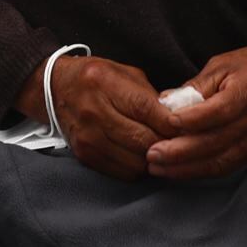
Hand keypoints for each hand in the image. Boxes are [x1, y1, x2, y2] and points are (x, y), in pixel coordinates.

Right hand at [21, 54, 180, 180]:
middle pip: (144, 140)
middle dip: (169, 144)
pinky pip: (122, 172)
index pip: (148, 110)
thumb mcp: (126, 74)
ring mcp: (88, 138)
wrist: (56, 90)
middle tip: (183, 142)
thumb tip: (179, 119)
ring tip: (164, 150)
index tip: (189, 126)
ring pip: (136, 161)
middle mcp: (95, 113)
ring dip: (154, 159)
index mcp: (107, 84)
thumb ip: (151, 96)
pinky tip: (144, 156)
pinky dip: (138, 168)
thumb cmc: (98, 78)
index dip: (173, 123)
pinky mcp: (85, 155)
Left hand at [146, 44, 246, 180]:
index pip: (217, 111)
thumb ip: (195, 86)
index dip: (191, 120)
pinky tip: (178, 171)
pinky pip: (224, 168)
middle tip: (152, 153)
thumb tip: (165, 102)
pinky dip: (199, 172)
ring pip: (218, 161)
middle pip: (214, 142)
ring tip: (158, 167)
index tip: (166, 123)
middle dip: (179, 152)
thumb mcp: (222, 65)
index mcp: (246, 92)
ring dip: (185, 168)